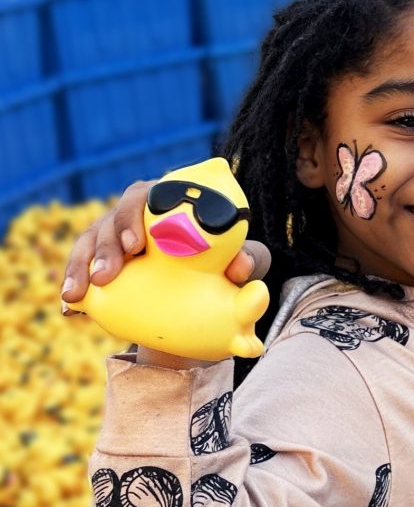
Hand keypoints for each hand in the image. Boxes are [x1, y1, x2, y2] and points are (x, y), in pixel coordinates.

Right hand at [60, 179, 271, 311]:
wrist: (209, 294)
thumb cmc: (227, 264)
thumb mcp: (244, 262)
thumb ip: (250, 259)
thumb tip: (239, 268)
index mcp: (166, 202)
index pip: (143, 196)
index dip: (133, 216)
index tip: (135, 244)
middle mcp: (136, 215)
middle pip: (110, 221)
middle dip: (104, 247)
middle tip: (108, 275)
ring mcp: (115, 238)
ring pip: (88, 245)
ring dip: (79, 269)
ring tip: (76, 295)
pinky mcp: (102, 263)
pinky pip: (81, 273)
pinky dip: (74, 291)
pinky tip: (70, 310)